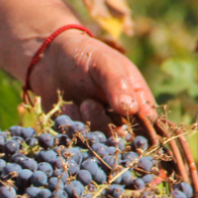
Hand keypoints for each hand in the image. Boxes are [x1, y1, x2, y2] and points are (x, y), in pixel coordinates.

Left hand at [28, 30, 156, 132]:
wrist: (49, 58)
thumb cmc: (85, 56)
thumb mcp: (104, 64)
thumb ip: (117, 84)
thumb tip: (131, 109)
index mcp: (137, 101)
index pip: (148, 125)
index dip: (142, 136)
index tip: (124, 129)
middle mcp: (120, 118)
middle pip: (121, 138)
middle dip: (103, 124)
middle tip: (88, 103)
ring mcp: (98, 127)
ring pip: (99, 142)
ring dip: (86, 124)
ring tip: (78, 102)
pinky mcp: (78, 132)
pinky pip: (77, 140)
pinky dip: (71, 126)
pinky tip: (66, 107)